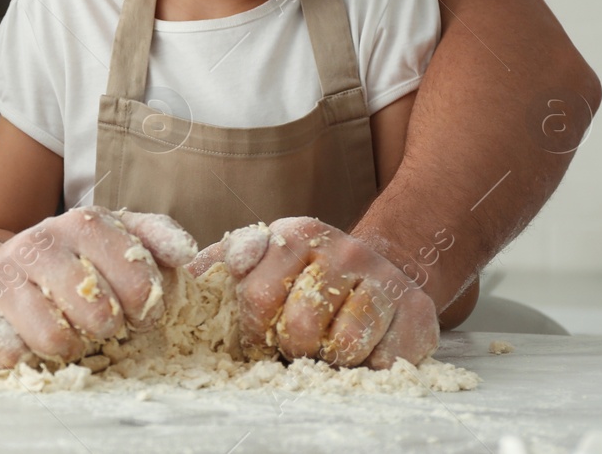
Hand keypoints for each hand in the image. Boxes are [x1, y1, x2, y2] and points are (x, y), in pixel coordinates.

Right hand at [0, 207, 196, 367]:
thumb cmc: (74, 264)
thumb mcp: (118, 240)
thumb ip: (156, 240)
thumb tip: (186, 252)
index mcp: (83, 224)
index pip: (136, 278)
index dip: (146, 308)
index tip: (140, 313)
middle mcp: (38, 242)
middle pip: (99, 313)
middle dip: (107, 329)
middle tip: (99, 324)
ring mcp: (0, 273)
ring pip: (54, 338)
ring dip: (67, 346)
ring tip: (65, 332)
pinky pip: (7, 353)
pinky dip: (22, 357)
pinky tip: (25, 340)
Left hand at [189, 216, 437, 368]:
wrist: (385, 271)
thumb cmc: (309, 275)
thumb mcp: (263, 257)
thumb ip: (221, 263)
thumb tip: (184, 276)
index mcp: (297, 235)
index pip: (256, 294)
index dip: (252, 326)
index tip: (259, 329)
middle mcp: (344, 250)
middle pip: (299, 325)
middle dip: (291, 344)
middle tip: (298, 339)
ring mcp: (383, 281)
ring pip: (343, 346)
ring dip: (330, 357)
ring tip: (329, 342)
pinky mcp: (417, 314)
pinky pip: (383, 361)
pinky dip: (368, 366)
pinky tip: (365, 348)